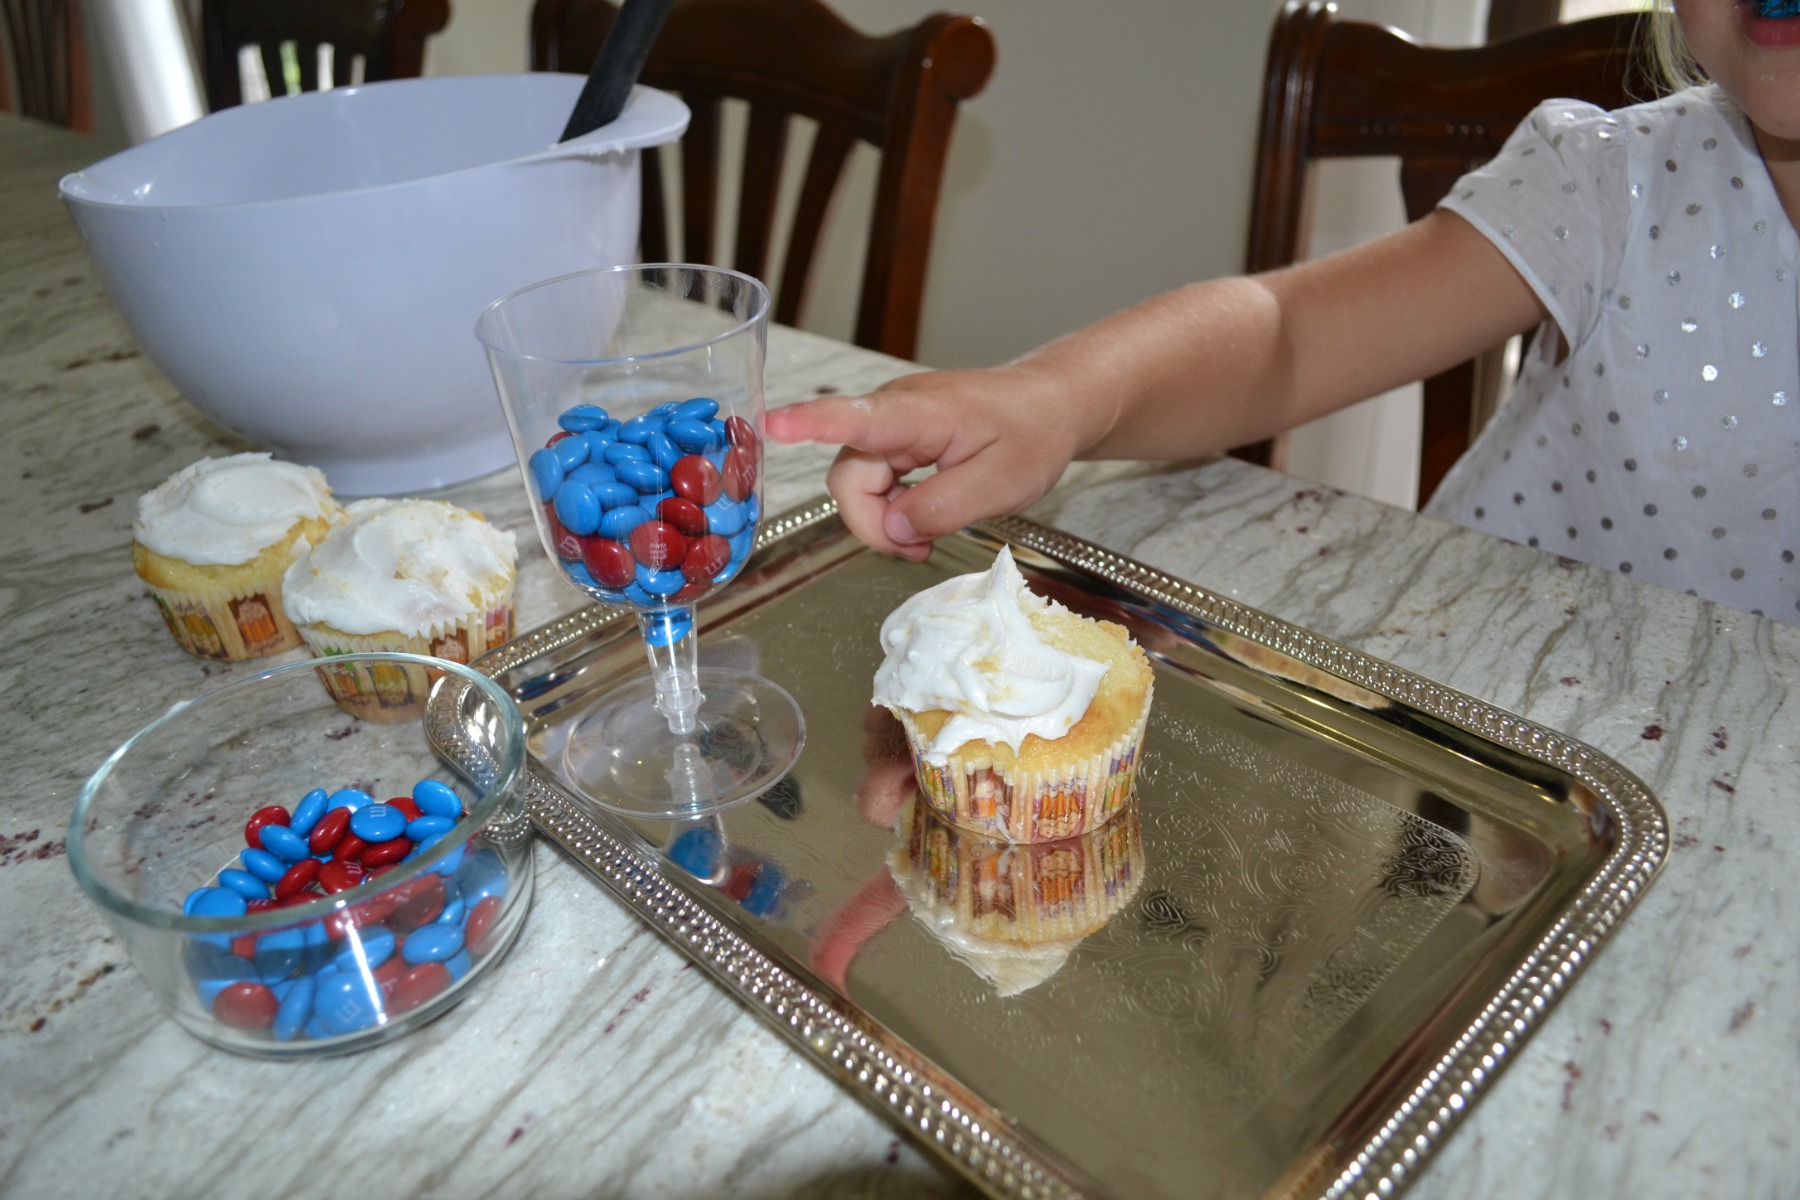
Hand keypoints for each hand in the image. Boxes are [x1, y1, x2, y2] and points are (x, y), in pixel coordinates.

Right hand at [766, 362, 1091, 558]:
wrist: (1053, 405)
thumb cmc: (1033, 433)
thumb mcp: (999, 484)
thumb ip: (940, 509)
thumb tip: (892, 528)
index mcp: (917, 413)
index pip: (852, 417)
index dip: (809, 423)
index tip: (772, 423)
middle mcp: (893, 412)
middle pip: (848, 477)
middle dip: (873, 523)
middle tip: (921, 549)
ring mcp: (892, 425)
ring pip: (858, 484)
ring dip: (885, 519)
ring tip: (929, 535)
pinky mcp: (896, 439)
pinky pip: (875, 481)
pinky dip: (893, 509)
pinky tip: (923, 519)